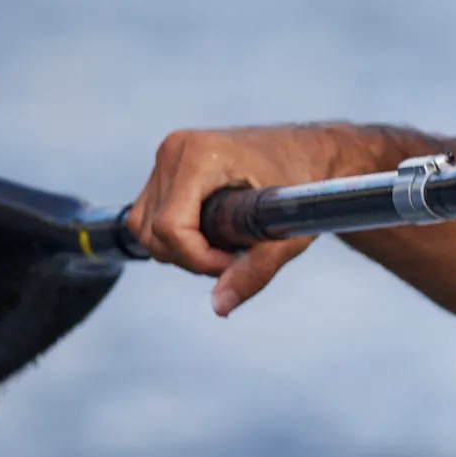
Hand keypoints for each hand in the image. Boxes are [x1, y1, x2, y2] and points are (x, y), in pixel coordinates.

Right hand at [126, 125, 357, 315]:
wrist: (311, 152)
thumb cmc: (306, 183)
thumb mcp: (286, 232)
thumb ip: (254, 270)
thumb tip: (220, 306)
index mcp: (200, 155)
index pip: (170, 227)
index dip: (199, 259)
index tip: (234, 262)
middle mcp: (175, 151)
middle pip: (154, 231)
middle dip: (191, 258)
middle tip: (234, 257)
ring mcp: (166, 157)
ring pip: (145, 228)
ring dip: (180, 251)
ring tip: (224, 246)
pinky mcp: (165, 168)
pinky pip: (147, 218)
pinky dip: (173, 238)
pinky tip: (210, 235)